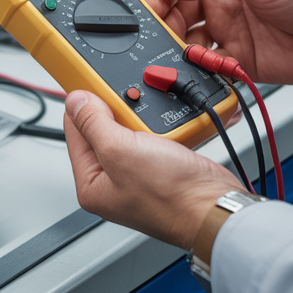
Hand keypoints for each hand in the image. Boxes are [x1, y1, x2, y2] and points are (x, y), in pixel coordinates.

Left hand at [63, 90, 242, 248]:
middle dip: (118, 114)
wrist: (217, 207)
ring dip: (144, 120)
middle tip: (133, 111)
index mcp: (91, 184)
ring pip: (132, 131)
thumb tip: (76, 101)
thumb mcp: (121, 151)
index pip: (75, 133)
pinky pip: (155, 138)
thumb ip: (93, 123)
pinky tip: (170, 129)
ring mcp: (138, 175)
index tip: (95, 86)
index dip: (84, 106)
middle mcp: (112, 182)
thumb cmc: (172, 196)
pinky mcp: (162, 168)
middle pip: (102, 130)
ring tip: (153, 125)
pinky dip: (163, 129)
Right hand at [143, 0, 292, 84]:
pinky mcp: (240, 57)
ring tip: (177, 53)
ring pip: (187, 36)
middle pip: (177, 4)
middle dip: (164, 19)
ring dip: (177, 46)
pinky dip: (199, 69)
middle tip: (159, 33)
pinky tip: (201, 67)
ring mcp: (232, 26)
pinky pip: (208, 65)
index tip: (156, 0)